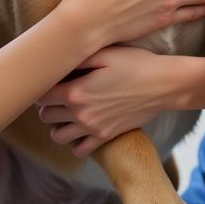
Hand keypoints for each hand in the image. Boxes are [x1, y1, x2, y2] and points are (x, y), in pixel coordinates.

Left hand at [37, 46, 174, 156]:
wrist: (162, 85)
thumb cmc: (135, 63)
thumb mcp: (105, 53)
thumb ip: (79, 58)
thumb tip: (59, 60)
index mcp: (76, 92)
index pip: (42, 96)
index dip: (42, 87)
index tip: (49, 80)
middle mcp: (81, 114)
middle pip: (46, 117)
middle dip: (47, 105)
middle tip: (58, 93)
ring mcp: (93, 129)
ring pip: (58, 136)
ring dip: (58, 124)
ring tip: (67, 111)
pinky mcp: (105, 137)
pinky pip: (79, 150)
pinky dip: (75, 142)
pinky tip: (82, 127)